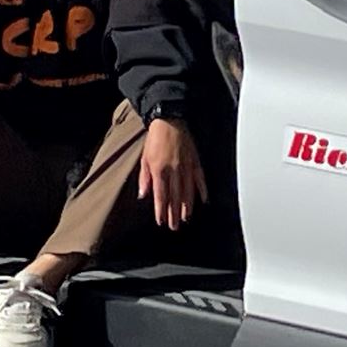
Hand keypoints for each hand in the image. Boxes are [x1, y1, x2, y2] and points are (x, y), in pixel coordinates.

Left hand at [137, 116, 205, 230]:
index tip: (161, 221)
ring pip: (187, 191)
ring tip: (186, 218)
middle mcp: (174, 170)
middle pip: (174, 197)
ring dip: (187, 206)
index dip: (161, 210)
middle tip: (175, 226)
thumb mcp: (144, 158)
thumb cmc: (155, 139)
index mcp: (159, 170)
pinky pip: (200, 179)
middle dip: (174, 213)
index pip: (161, 195)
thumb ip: (144, 178)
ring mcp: (186, 166)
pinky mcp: (195, 161)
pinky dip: (202, 190)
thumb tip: (143, 195)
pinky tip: (203, 200)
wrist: (169, 120)